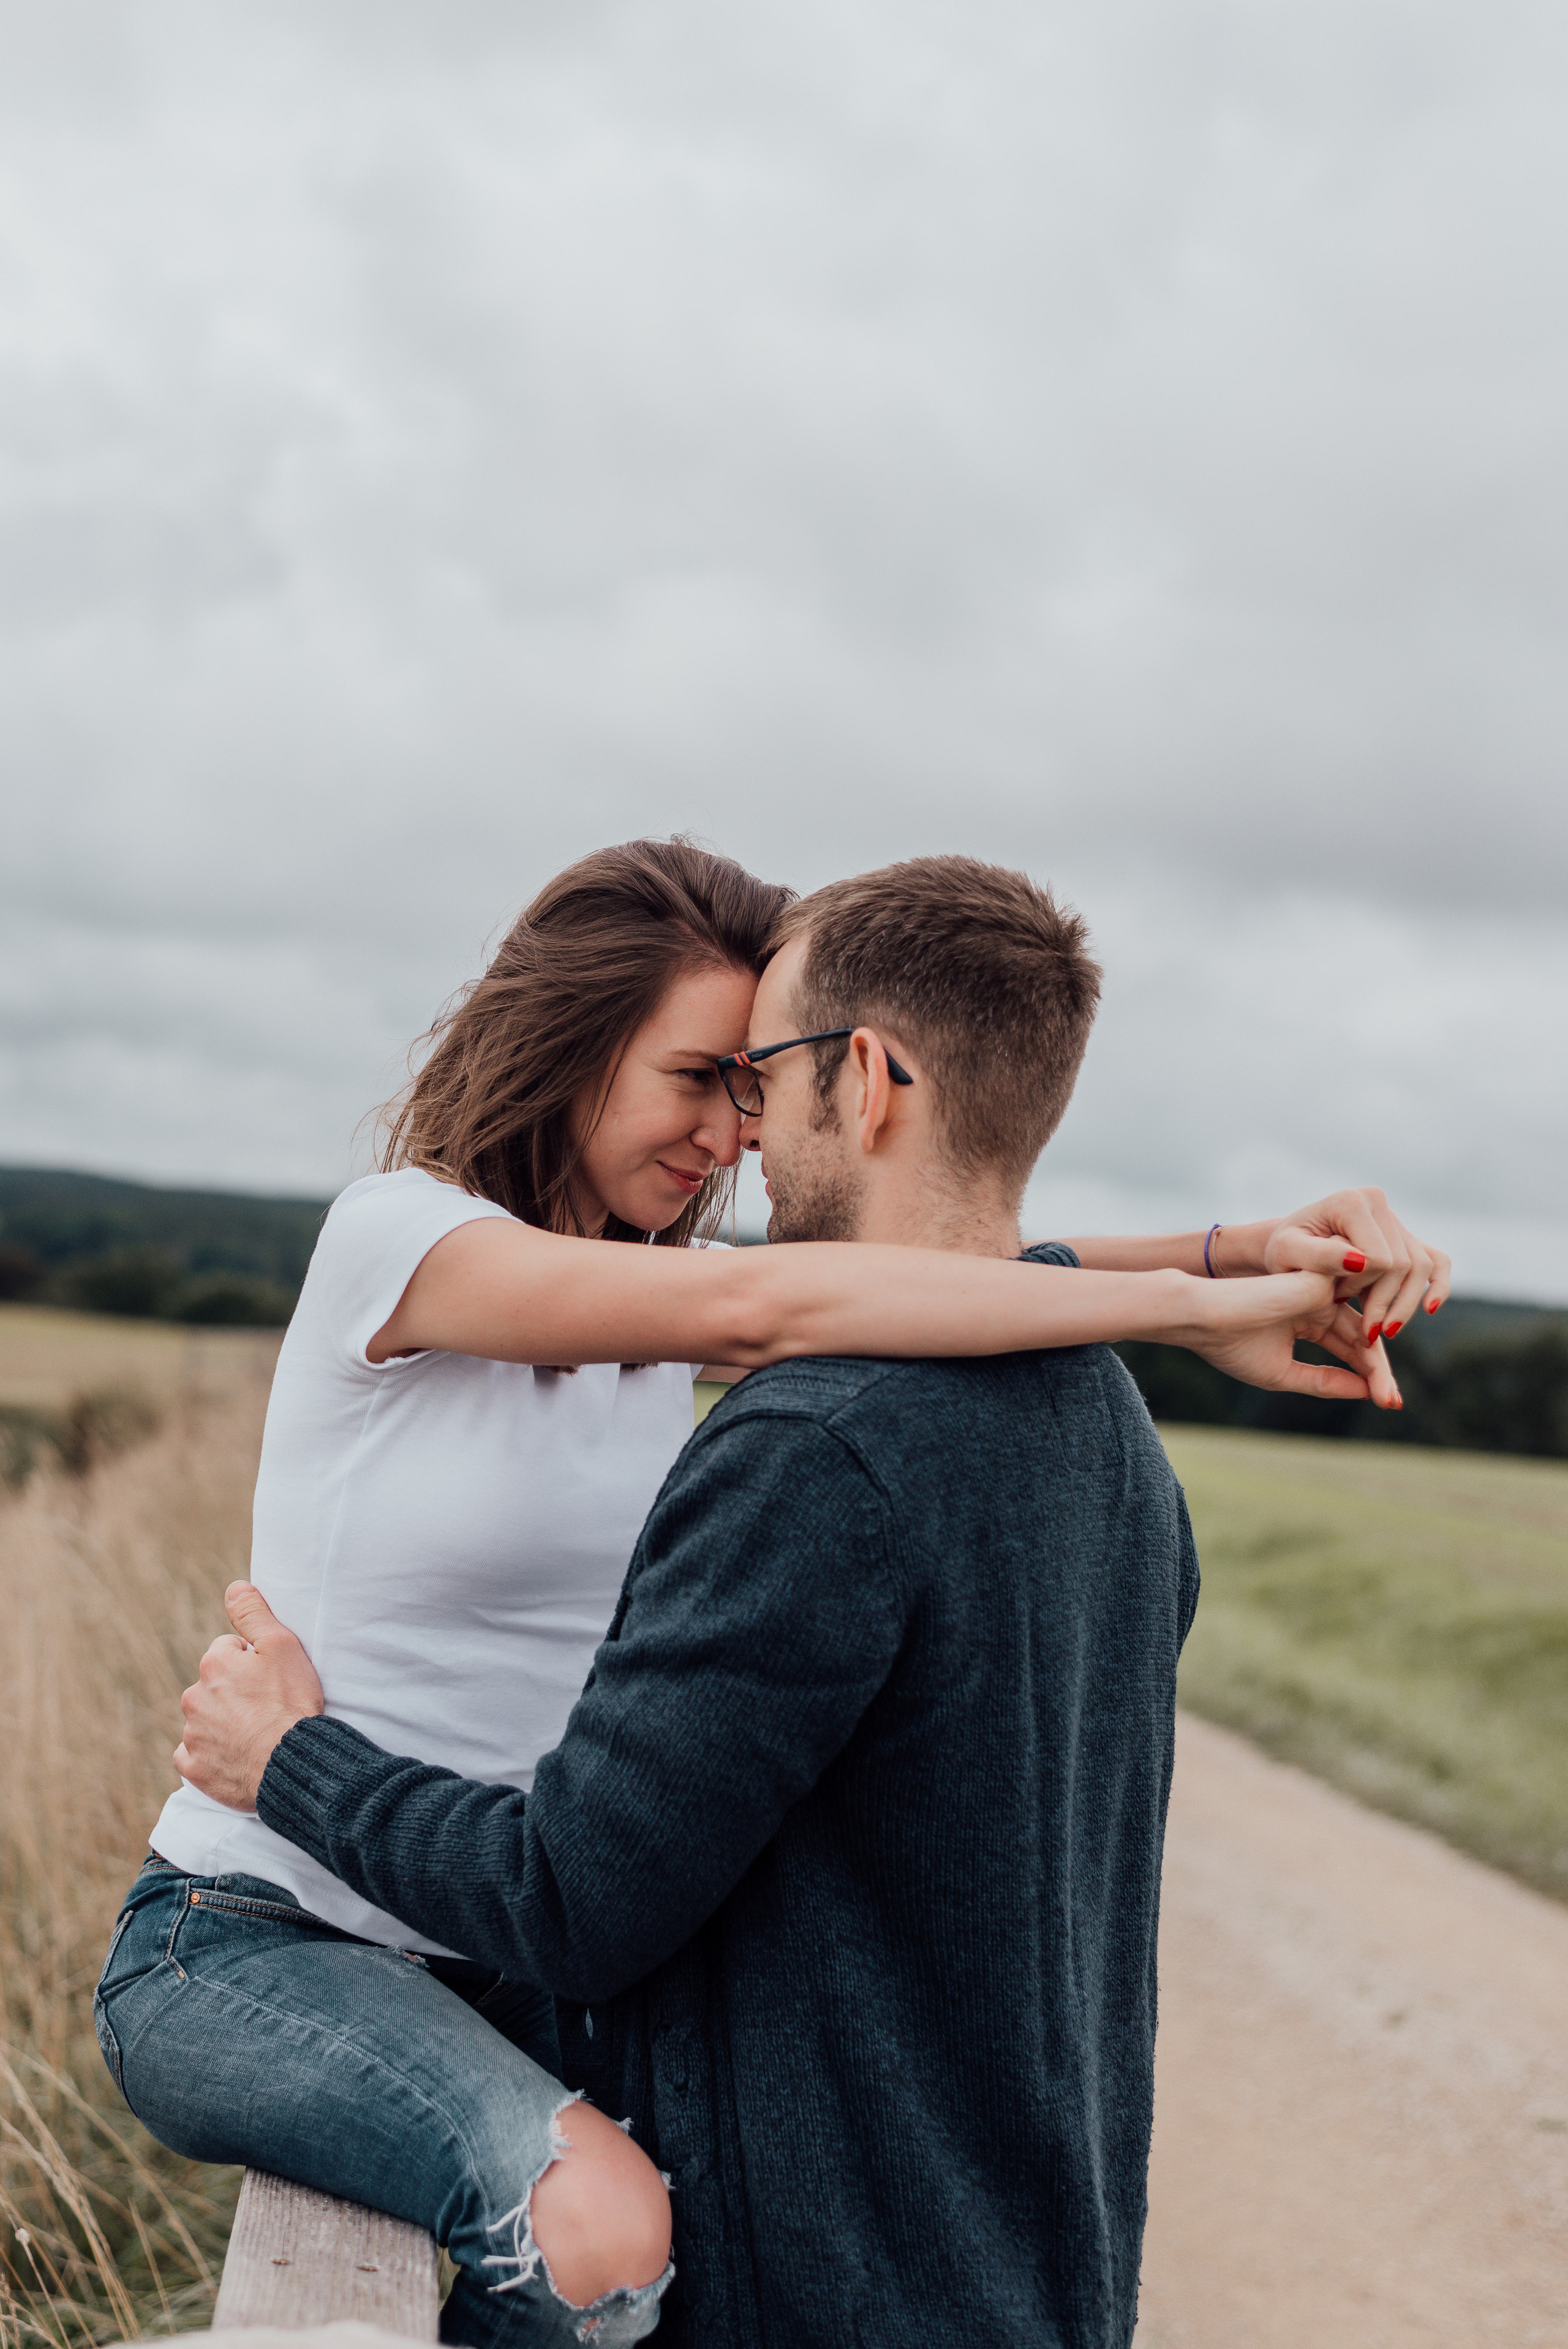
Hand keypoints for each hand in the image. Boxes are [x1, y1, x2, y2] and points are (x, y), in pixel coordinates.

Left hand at [173, 1583, 324, 1810]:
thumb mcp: (282, 1645)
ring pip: (205, 1720)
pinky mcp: (194, 1768)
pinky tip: (235, 1756)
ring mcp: (192, 1735)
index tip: (273, 1680)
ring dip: (224, 1723)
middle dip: (235, 1692)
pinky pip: (194, 1756)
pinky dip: (211, 1755)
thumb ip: (253, 1613)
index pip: (230, 1651)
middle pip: (215, 1686)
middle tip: (268, 1707)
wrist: (292, 1763)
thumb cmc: (291, 1702)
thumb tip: (234, 1587)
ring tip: (257, 1733)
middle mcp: (194, 1697)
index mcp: (213, 1664)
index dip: (255, 1664)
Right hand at [1186, 1269, 1401, 1407]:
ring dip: (1377, 1363)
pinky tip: (1376, 1366)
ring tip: (1385, 1395)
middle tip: (1391, 1403)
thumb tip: (1364, 1392)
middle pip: (1362, 1338)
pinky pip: (1356, 1310)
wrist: (1202, 1318)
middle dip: (1378, 1374)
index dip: (1366, 1377)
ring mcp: (1322, 1289)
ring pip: (1364, 1326)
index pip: (1348, 1347)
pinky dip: (1372, 1338)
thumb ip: (1323, 1381)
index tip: (1384, 1405)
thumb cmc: (1230, 1345)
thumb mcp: (1282, 1373)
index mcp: (1308, 1318)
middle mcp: (1320, 1301)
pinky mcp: (1319, 1281)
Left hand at [1255, 1187, 1450, 1342]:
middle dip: (1382, 1300)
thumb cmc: (1284, 1252)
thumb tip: (1360, 1261)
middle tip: (1359, 1327)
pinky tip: (1430, 1309)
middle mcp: (1378, 1202)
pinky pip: (1437, 1260)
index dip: (1361, 1286)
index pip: (1379, 1257)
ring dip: (1404, 1304)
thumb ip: (1319, 1256)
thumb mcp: (1288, 1254)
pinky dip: (1438, 1285)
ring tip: (1381, 1330)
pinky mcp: (1406, 1237)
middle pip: (1403, 1263)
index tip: (1334, 1297)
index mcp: (1350, 1202)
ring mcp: (1394, 1219)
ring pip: (1422, 1267)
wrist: (1289, 1247)